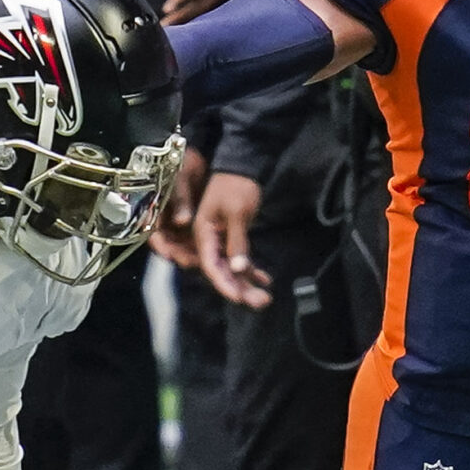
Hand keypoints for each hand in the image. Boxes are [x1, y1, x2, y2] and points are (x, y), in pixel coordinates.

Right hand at [149, 144, 210, 267]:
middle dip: (184, 256)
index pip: (154, 237)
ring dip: (195, 254)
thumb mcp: (179, 180)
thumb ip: (180, 201)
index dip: (163, 248)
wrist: (191, 153)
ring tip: (210, 260)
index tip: (173, 256)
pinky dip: (203, 246)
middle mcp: (164, 222)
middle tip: (199, 263)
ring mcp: (177, 224)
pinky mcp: (190, 223)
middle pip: (171, 246)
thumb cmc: (177, 162)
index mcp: (154, 213)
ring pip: (184, 246)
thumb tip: (181, 221)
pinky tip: (216, 250)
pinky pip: (195, 240)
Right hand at [193, 170, 269, 306]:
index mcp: (203, 233)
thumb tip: (239, 268)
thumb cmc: (235, 185)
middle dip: (240, 290)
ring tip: (266, 299)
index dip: (224, 284)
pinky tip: (266, 280)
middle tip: (261, 303)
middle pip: (221, 272)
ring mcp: (219, 241)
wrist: (240, 165)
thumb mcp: (237, 212)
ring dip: (247, 284)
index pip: (211, 265)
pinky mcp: (230, 238)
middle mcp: (207, 241)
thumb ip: (236, 241)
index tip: (239, 298)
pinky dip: (251, 270)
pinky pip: (239, 260)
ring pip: (231, 269)